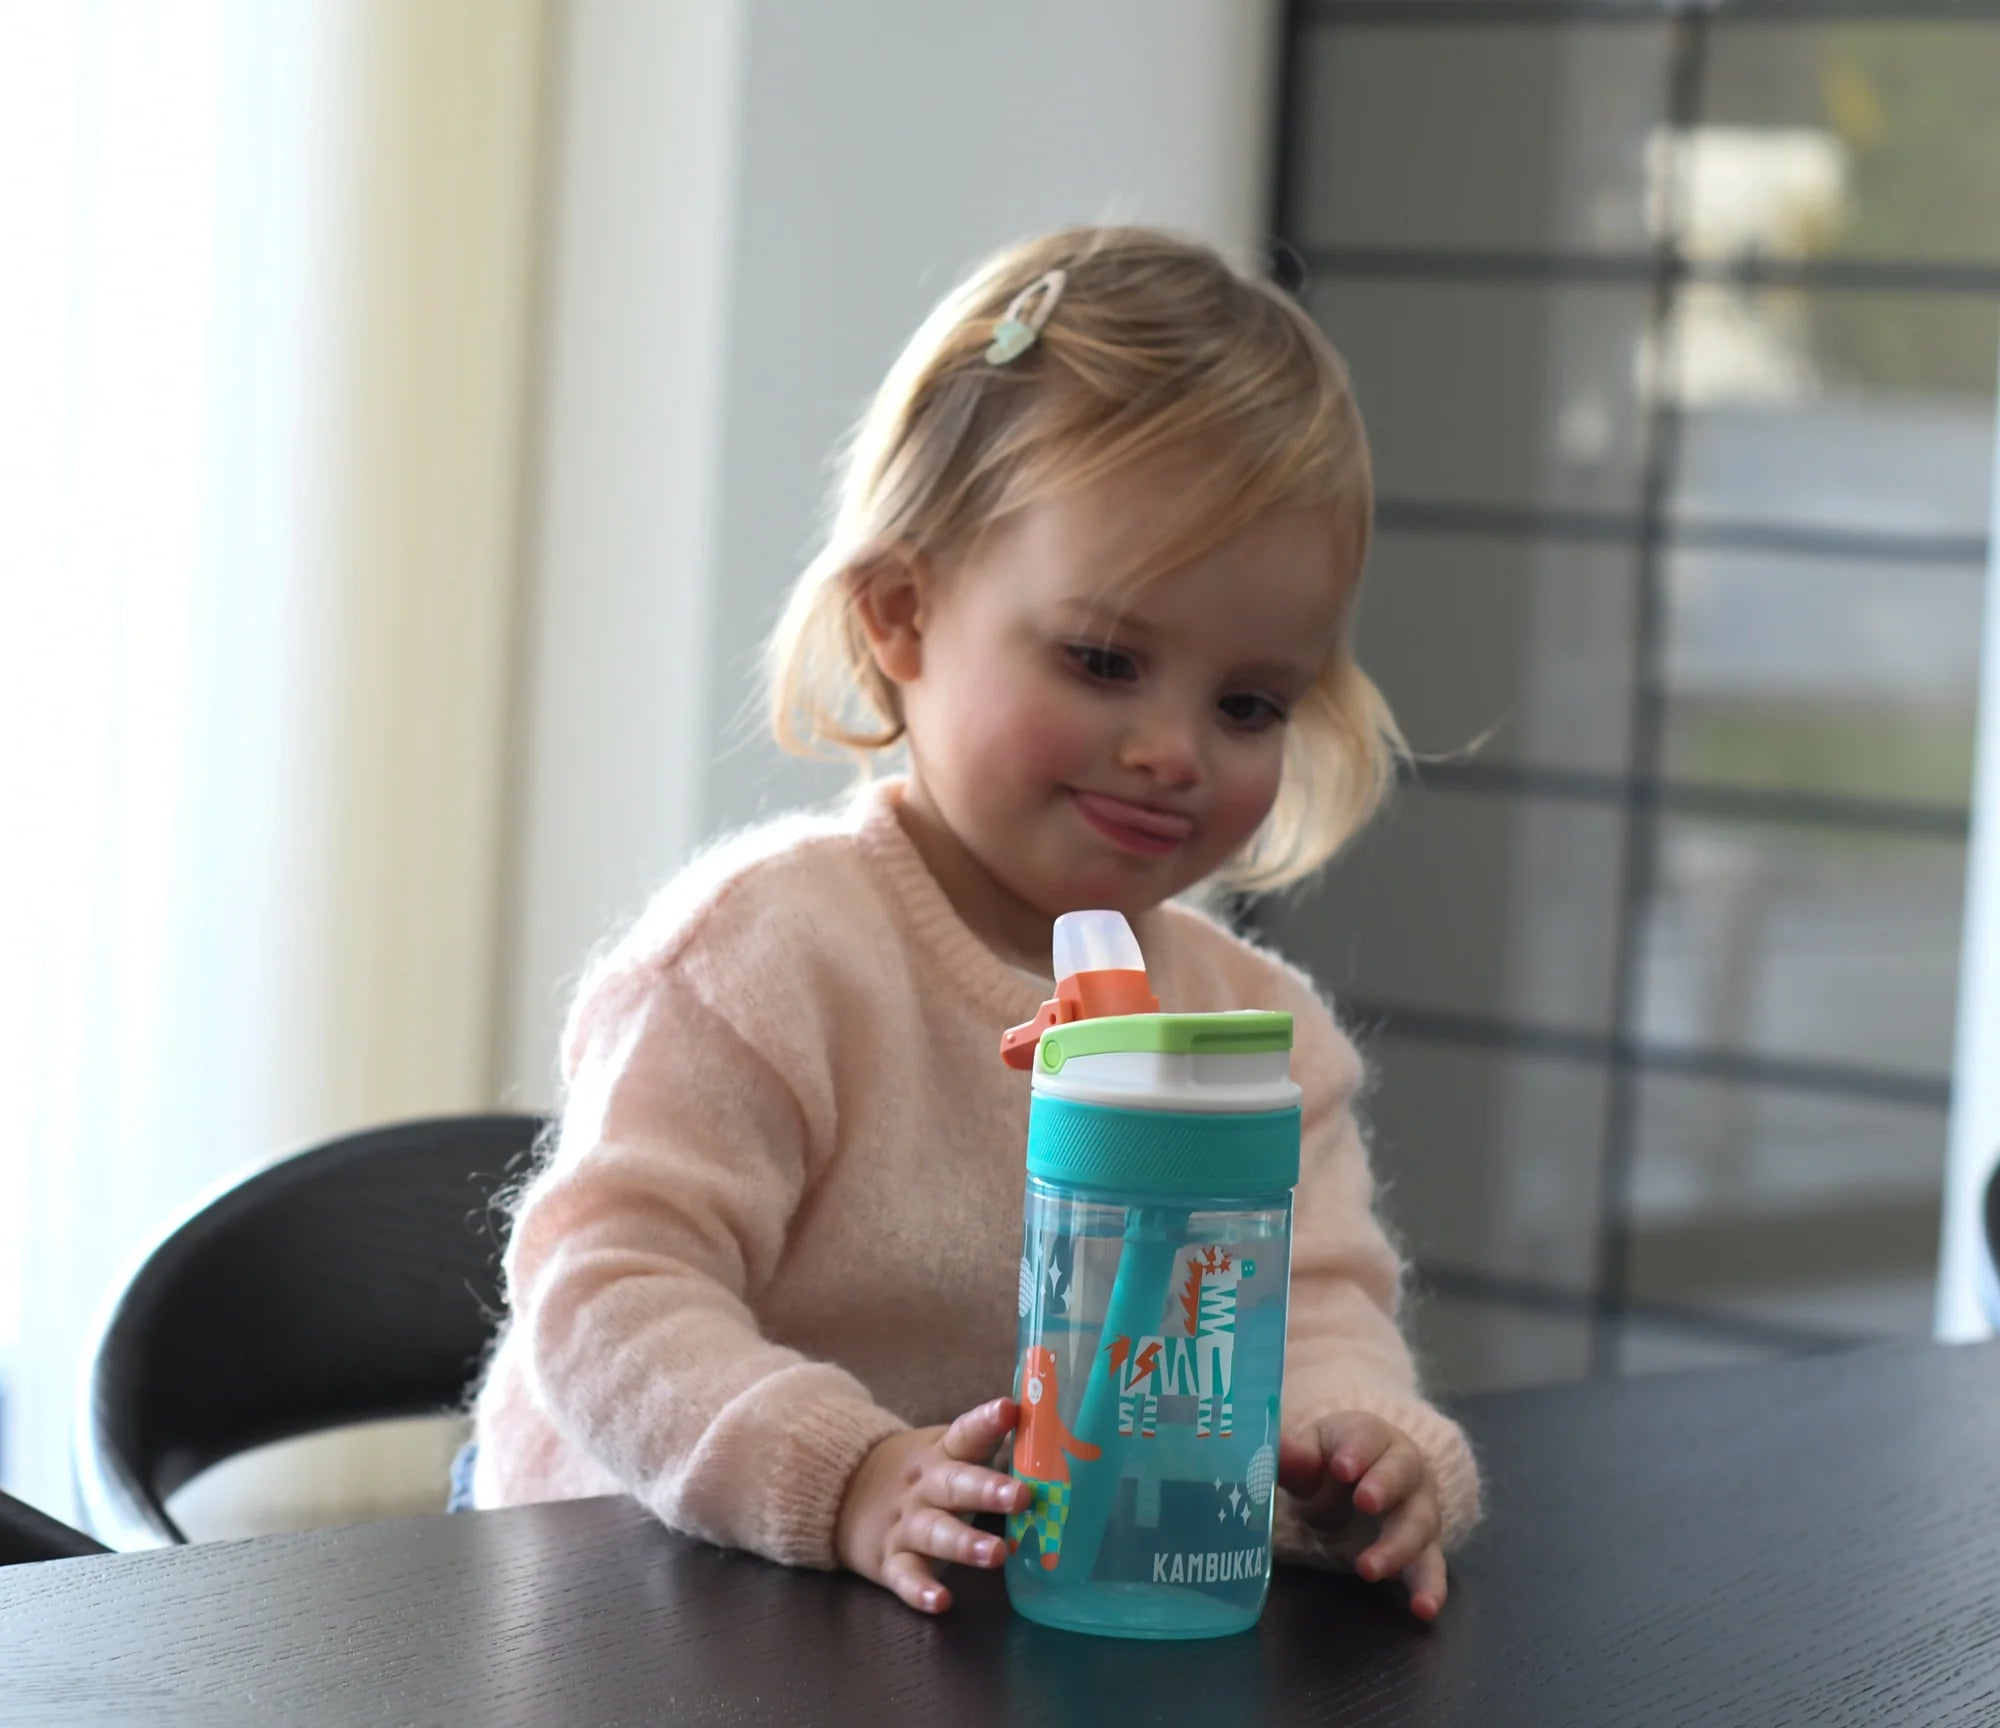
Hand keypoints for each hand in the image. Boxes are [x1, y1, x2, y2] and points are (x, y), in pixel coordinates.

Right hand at [834, 1396, 1028, 1614]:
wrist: (845, 1493)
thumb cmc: (924, 1475)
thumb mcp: (947, 1452)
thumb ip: (989, 1446)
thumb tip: (1056, 1433)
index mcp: (943, 1453)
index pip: (966, 1432)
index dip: (988, 1421)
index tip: (1010, 1409)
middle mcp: (925, 1486)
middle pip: (955, 1484)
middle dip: (988, 1489)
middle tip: (1023, 1496)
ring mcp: (907, 1524)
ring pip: (936, 1532)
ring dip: (966, 1543)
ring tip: (998, 1554)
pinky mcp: (891, 1560)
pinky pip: (906, 1576)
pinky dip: (920, 1590)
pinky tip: (941, 1601)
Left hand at [1278, 1411, 1446, 1620]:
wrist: (1362, 1482)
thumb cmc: (1333, 1462)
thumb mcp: (1310, 1454)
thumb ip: (1296, 1456)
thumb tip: (1277, 1450)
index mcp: (1373, 1437)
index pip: (1368, 1437)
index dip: (1357, 1451)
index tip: (1342, 1468)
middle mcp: (1406, 1468)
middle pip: (1402, 1473)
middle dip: (1385, 1487)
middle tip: (1365, 1503)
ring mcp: (1419, 1509)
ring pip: (1418, 1523)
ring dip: (1397, 1547)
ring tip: (1368, 1570)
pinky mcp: (1425, 1547)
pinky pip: (1432, 1566)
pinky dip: (1431, 1587)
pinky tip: (1424, 1607)